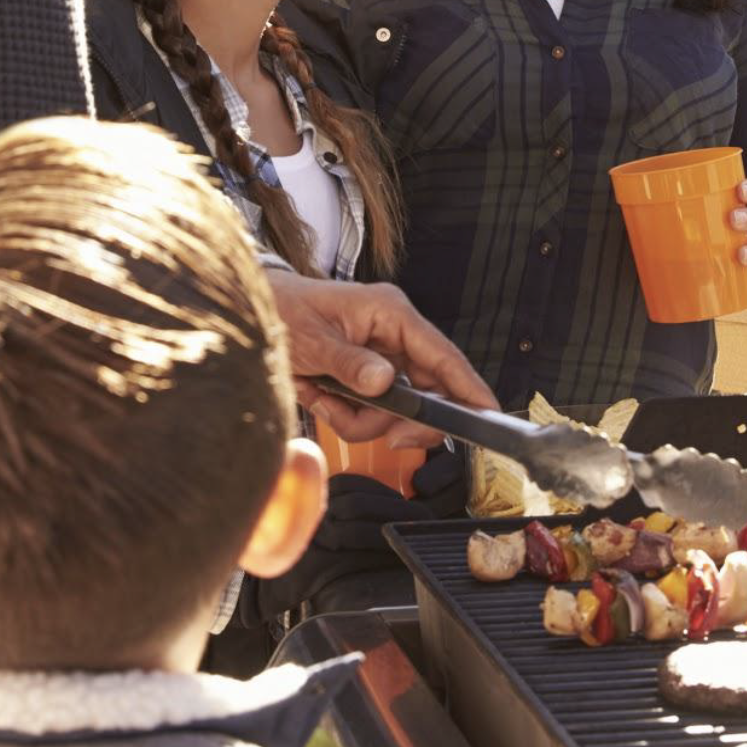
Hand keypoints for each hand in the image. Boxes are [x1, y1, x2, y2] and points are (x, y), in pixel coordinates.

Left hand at [263, 268, 494, 442]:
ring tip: (323, 399)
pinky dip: (347, 415)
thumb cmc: (284, 309)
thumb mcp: (312, 339)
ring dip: (360, 418)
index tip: (488, 413)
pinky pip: (372, 411)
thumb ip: (349, 363)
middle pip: (426, 391)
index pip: (442, 355)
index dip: (468, 386)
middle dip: (397, 417)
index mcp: (390, 313)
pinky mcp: (368, 375)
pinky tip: (320, 397)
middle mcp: (394, 335)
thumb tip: (385, 382)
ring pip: (397, 409)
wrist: (258, 311)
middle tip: (386, 436)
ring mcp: (382, 356)